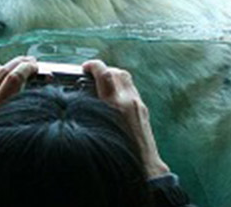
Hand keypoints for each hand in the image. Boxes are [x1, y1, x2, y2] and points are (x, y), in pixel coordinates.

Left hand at [0, 56, 37, 162]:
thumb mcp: (11, 129)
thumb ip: (20, 110)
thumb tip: (35, 95)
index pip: (15, 77)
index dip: (27, 68)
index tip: (34, 66)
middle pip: (3, 70)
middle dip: (19, 62)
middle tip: (28, 61)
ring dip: (0, 66)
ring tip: (9, 67)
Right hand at [83, 60, 169, 177]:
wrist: (145, 165)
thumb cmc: (121, 152)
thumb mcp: (101, 128)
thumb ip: (95, 109)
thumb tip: (85, 96)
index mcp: (117, 105)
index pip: (105, 74)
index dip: (94, 66)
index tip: (86, 67)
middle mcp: (129, 101)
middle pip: (117, 72)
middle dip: (104, 69)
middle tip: (92, 75)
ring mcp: (139, 104)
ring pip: (126, 78)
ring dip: (113, 76)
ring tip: (102, 84)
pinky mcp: (143, 110)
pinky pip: (131, 89)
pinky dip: (121, 87)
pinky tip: (113, 98)